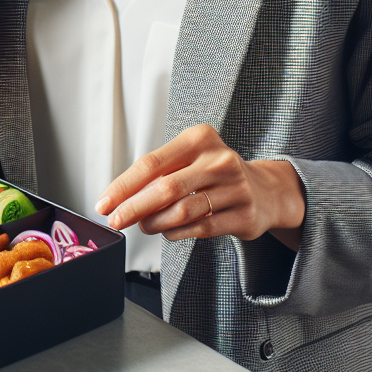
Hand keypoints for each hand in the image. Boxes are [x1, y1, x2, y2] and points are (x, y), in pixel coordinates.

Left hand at [96, 124, 305, 248]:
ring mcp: (235, 187)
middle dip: (133, 208)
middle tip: (116, 220)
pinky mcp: (244, 215)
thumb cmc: (214, 172)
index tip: (104, 202)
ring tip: (144, 225)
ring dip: (155, 222)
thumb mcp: (189, 159)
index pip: (151, 163)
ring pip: (182, 211)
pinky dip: (176, 232)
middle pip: (165, 188)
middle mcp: (219, 160)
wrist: (266, 190)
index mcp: (199, 138)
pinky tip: (166, 231)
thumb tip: (121, 197)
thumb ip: (159, 174)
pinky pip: (200, 228)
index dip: (123, 186)